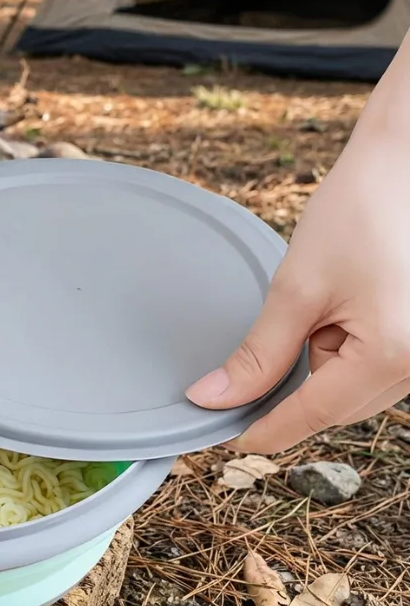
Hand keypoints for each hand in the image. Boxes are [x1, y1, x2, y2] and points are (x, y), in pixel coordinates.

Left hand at [186, 77, 409, 452]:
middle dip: (289, 393)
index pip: (314, 414)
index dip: (266, 430)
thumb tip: (214, 397)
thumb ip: (257, 354)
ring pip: (350, 390)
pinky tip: (327, 315)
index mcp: (393, 355)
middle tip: (241, 374)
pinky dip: (335, 354)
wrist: (403, 163)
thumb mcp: (297, 289)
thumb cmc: (358, 212)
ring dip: (315, 369)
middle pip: (334, 407)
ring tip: (312, 309)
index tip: (228, 441)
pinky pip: (368, 367)